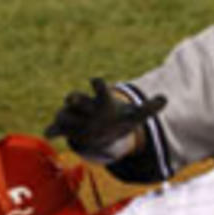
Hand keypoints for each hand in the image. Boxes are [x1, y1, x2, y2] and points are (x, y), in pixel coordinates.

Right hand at [44, 78, 166, 161]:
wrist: (104, 130)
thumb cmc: (119, 119)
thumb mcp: (135, 116)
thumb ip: (149, 108)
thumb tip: (165, 98)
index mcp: (102, 101)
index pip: (100, 88)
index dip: (98, 84)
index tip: (96, 80)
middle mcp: (86, 106)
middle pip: (77, 98)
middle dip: (75, 98)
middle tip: (72, 97)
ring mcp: (75, 117)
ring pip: (65, 114)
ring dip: (65, 117)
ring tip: (64, 123)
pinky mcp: (66, 129)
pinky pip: (55, 128)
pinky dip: (51, 131)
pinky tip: (47, 134)